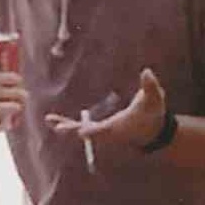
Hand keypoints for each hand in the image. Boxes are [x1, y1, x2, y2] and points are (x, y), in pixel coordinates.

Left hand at [45, 68, 168, 151]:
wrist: (153, 131)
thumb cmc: (153, 114)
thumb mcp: (154, 99)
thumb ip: (151, 86)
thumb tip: (147, 71)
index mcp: (119, 128)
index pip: (105, 130)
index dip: (95, 131)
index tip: (82, 132)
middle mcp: (108, 133)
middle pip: (88, 133)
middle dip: (73, 130)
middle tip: (58, 127)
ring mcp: (102, 133)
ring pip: (80, 131)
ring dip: (65, 126)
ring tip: (49, 119)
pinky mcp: (99, 130)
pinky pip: (80, 129)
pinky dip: (68, 126)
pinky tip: (55, 122)